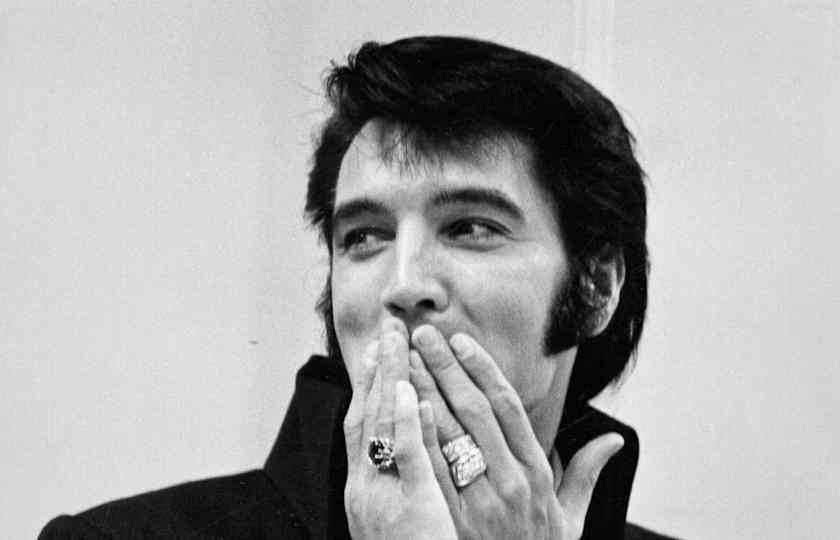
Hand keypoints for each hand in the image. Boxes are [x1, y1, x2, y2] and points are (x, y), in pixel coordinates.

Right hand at [343, 321, 457, 539]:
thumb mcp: (394, 522)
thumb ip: (400, 484)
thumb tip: (407, 452)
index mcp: (363, 490)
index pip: (363, 425)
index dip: (370, 384)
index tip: (377, 350)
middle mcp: (364, 488)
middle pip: (367, 415)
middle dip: (378, 368)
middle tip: (387, 328)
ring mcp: (383, 497)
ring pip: (383, 427)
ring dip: (390, 380)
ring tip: (397, 341)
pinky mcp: (411, 508)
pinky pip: (406, 458)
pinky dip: (405, 422)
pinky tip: (410, 393)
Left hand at [408, 325, 623, 539]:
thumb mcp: (571, 519)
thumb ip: (587, 474)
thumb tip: (614, 439)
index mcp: (537, 473)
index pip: (507, 406)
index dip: (482, 369)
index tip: (461, 341)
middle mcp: (510, 481)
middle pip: (473, 410)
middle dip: (445, 368)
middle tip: (423, 335)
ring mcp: (479, 501)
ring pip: (448, 433)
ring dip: (424, 391)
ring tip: (405, 358)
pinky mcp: (451, 519)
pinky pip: (430, 469)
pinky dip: (417, 434)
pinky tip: (401, 406)